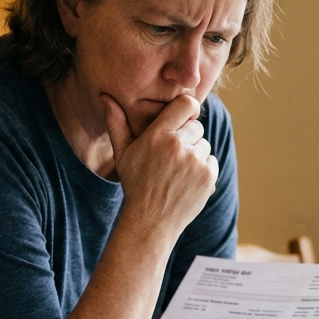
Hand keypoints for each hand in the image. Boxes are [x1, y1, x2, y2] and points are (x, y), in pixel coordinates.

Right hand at [102, 93, 217, 241]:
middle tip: (172, 155)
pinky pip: (211, 161)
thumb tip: (106, 97)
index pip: (187, 104)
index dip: (187, 109)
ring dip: (195, 154)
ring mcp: (196, 162)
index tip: (182, 118)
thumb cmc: (135, 184)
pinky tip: (186, 181)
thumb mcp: (122, 153)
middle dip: (187, 136)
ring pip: (204, 145)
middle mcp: (179, 146)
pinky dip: (203, 169)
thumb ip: (116, 123)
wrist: (151, 221)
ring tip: (177, 171)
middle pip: (196, 126)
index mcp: (158, 135)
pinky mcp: (208, 176)